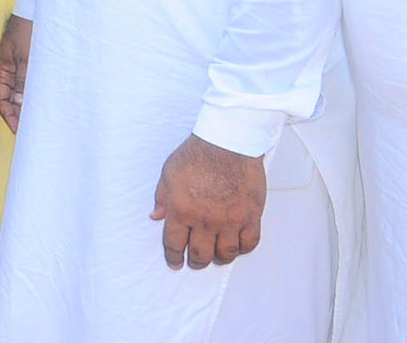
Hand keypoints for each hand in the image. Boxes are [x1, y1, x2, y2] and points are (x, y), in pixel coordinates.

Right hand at [0, 14, 32, 132]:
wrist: (37, 9)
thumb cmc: (30, 30)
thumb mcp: (28, 58)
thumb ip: (24, 82)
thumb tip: (20, 105)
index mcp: (2, 67)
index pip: (0, 96)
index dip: (8, 114)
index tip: (17, 129)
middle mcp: (8, 67)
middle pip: (9, 95)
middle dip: (16, 112)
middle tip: (28, 129)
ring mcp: (18, 63)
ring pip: (19, 89)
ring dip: (25, 103)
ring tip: (36, 119)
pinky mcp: (28, 60)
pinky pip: (27, 81)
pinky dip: (31, 92)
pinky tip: (40, 99)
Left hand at [151, 134, 266, 269]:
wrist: (228, 143)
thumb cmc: (198, 154)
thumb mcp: (169, 173)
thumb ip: (162, 198)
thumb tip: (155, 216)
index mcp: (182, 210)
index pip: (174, 244)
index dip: (173, 257)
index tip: (174, 262)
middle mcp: (206, 220)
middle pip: (200, 254)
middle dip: (196, 262)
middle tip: (195, 262)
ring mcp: (230, 220)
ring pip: (226, 253)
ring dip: (219, 258)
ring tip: (216, 254)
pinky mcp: (251, 216)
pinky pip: (249, 243)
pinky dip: (243, 249)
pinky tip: (237, 245)